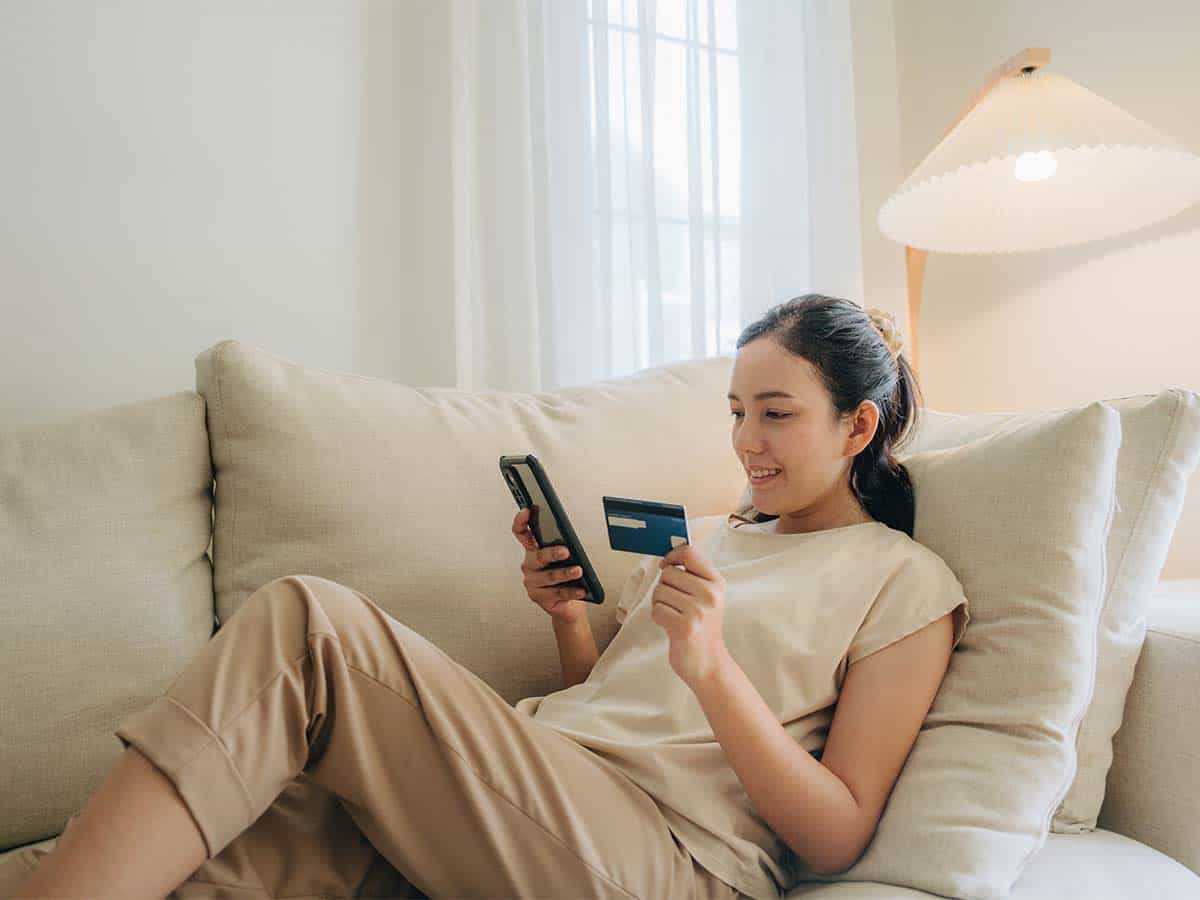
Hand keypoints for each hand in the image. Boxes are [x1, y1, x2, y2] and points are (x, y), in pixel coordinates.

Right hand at [512, 507, 588, 624]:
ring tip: (578, 571)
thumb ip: (563, 548)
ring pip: (549, 577)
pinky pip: (556, 593)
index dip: (521, 522)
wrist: (567, 604)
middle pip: (538, 556)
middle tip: (565, 551)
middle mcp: (530, 565)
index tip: (526, 511)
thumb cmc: (565, 577)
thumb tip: (572, 544)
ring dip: (565, 573)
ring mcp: (532, 582)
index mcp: (533, 550)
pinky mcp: (538, 597)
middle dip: (552, 553)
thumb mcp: (564, 559)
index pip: (521, 533)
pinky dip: (571, 591)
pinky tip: (581, 589)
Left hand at [653, 542, 728, 686]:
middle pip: (668, 573)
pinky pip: (656, 609)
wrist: (708, 662)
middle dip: (664, 587)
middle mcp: (710, 594)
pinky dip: (658, 618)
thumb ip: (693, 575)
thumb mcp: (707, 596)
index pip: (689, 553)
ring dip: (660, 603)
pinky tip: (671, 626)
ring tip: (674, 615)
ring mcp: (698, 611)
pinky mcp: (685, 626)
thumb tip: (669, 557)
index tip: (666, 565)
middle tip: (675, 603)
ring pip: (659, 591)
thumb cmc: (702, 626)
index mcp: (717, 583)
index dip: (672, 556)